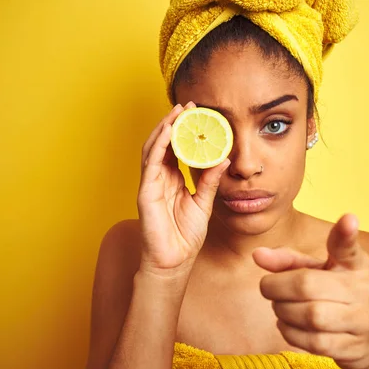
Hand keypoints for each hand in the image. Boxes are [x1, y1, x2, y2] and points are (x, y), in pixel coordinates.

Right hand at [137, 102, 230, 275]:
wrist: (174, 262)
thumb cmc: (185, 236)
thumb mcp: (204, 203)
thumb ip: (210, 181)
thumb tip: (223, 159)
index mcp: (172, 180)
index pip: (176, 149)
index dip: (184, 131)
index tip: (197, 115)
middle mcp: (159, 179)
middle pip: (163, 144)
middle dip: (173, 123)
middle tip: (188, 105)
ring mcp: (150, 184)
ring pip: (154, 148)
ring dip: (164, 128)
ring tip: (177, 112)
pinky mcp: (146, 192)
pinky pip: (151, 163)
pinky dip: (158, 145)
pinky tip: (167, 131)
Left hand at [253, 214, 368, 368]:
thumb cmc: (339, 297)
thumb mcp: (320, 272)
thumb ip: (289, 261)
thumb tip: (257, 255)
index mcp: (355, 264)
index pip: (349, 247)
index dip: (346, 233)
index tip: (348, 219)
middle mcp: (364, 289)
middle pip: (307, 285)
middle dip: (277, 288)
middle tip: (268, 288)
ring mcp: (363, 319)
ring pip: (310, 316)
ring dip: (282, 311)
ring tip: (279, 307)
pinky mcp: (355, 347)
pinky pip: (313, 341)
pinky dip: (290, 332)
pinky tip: (287, 325)